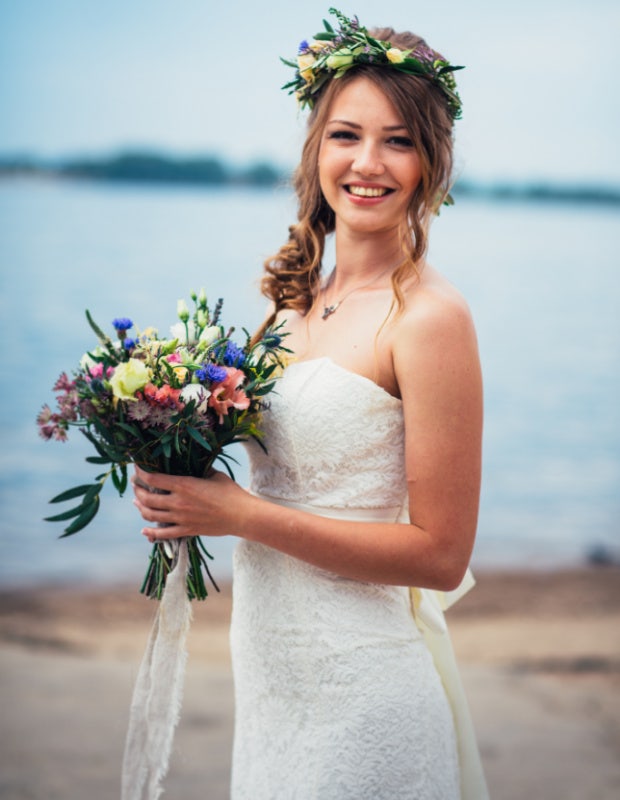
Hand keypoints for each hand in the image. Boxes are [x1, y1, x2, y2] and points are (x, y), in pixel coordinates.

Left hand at [132, 464, 247, 542]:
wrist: (241, 515)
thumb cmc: (230, 493)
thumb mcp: (214, 475)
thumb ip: (199, 469)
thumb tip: (193, 462)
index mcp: (184, 485)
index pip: (153, 479)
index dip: (141, 473)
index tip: (137, 468)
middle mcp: (178, 502)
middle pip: (147, 498)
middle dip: (138, 490)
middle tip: (136, 485)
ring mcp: (180, 518)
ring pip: (150, 515)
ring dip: (140, 507)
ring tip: (137, 502)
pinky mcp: (186, 530)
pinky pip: (163, 534)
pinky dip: (150, 533)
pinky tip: (144, 530)